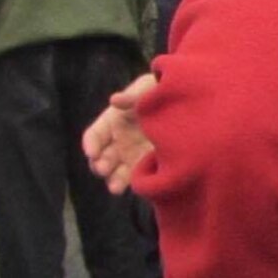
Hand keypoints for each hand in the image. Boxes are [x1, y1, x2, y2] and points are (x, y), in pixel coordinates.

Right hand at [81, 71, 158, 193]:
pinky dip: (134, 183)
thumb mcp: (147, 88)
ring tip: (115, 188)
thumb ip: (132, 96)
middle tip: (103, 169)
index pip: (95, 135)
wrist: (186, 103)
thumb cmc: (160, 91)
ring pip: (117, 171)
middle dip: (100, 165)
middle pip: (103, 157)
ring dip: (114, 179)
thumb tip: (114, 100)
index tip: (92, 152)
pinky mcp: (148, 163)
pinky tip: (136, 187)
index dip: (91, 144)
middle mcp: (119, 141)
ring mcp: (132, 154)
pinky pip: (137, 176)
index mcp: (112, 122)